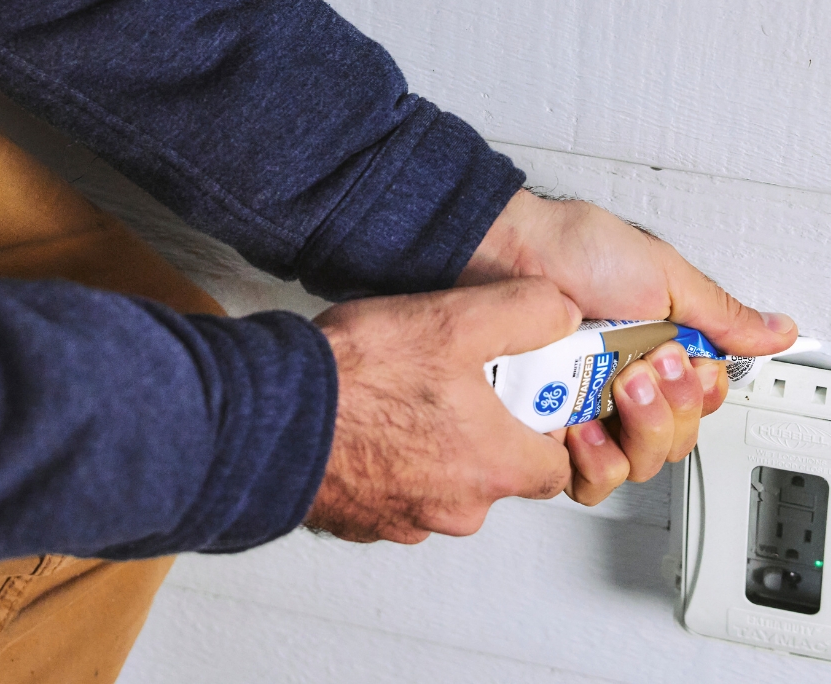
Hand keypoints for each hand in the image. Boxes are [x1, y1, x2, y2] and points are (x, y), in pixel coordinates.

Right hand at [305, 277, 581, 543]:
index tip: (529, 389)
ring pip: (443, 479)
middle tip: (460, 376)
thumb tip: (561, 312)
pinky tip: (369, 413)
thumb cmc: (359, 378)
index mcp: (493, 465)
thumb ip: (528, 311)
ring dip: (435, 443)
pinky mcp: (359, 518)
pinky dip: (390, 458)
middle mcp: (455, 507)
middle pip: (497, 471)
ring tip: (406, 387)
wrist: (269, 416)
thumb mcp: (458, 318)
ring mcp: (403, 518)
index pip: (556, 467)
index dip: (547, 426)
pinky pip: (393, 487)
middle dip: (487, 427)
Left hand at [458, 189, 796, 504]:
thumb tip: (780, 331)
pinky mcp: (546, 431)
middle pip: (675, 443)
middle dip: (672, 407)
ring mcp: (584, 409)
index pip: (702, 406)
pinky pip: (584, 479)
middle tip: (650, 363)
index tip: (689, 363)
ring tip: (619, 384)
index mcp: (656, 349)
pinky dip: (594, 458)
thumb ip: (722, 315)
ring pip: (636, 467)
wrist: (505, 251)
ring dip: (639, 429)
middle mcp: (622, 384)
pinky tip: (584, 422)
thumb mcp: (663, 274)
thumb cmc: (572, 250)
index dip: (703, 396)